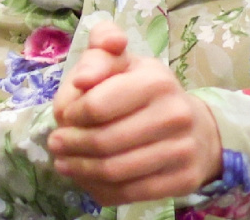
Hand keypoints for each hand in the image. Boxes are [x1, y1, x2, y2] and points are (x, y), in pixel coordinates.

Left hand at [48, 21, 222, 204]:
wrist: (194, 125)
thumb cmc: (144, 88)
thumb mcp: (121, 62)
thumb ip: (97, 56)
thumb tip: (82, 80)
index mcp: (155, 80)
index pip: (98, 105)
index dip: (72, 114)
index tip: (62, 117)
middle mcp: (174, 114)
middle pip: (104, 142)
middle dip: (71, 145)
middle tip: (55, 144)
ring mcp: (182, 150)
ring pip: (115, 172)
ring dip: (80, 171)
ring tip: (64, 164)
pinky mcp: (184, 180)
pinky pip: (131, 194)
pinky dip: (101, 190)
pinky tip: (87, 181)